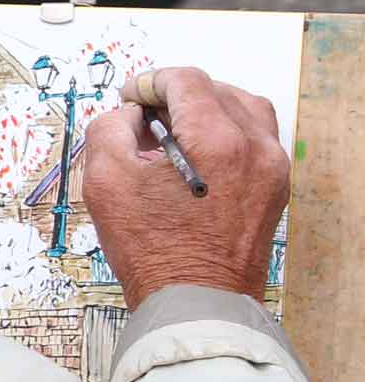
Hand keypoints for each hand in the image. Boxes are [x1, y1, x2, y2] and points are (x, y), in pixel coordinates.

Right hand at [81, 66, 288, 306]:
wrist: (194, 300)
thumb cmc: (153, 250)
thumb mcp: (105, 180)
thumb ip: (111, 127)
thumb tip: (130, 115)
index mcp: (216, 140)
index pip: (186, 80)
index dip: (151, 81)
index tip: (132, 97)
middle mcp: (253, 148)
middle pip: (217, 90)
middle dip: (177, 95)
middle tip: (147, 115)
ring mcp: (270, 169)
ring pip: (244, 109)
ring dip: (208, 108)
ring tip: (178, 130)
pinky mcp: (274, 188)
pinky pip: (256, 138)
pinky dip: (228, 132)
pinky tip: (199, 153)